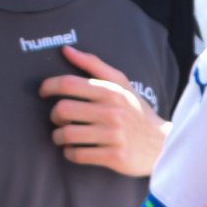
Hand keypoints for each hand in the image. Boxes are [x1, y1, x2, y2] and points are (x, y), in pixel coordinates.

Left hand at [40, 45, 166, 175]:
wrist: (163, 145)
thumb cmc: (137, 113)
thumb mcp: (122, 85)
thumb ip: (94, 65)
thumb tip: (66, 50)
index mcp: (112, 92)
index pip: (69, 84)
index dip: (48, 87)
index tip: (43, 93)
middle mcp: (112, 112)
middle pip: (62, 110)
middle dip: (54, 116)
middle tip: (59, 119)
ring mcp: (114, 135)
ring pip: (67, 134)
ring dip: (59, 137)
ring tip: (64, 137)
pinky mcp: (114, 156)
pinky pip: (77, 155)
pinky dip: (70, 153)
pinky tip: (75, 150)